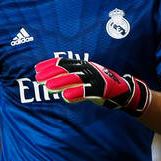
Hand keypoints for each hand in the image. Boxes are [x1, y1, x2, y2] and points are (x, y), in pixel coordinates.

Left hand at [34, 56, 151, 116]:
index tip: (37, 68)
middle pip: (66, 70)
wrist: (124, 92)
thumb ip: (73, 86)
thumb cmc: (102, 87)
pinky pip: (86, 91)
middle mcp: (88, 69)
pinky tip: (65, 97)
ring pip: (74, 79)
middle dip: (51, 74)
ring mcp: (94, 78)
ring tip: (48, 87)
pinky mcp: (100, 89)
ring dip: (60, 83)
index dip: (50, 65)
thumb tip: (58, 91)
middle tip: (38, 79)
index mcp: (84, 66)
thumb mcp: (86, 83)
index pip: (64, 63)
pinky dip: (75, 93)